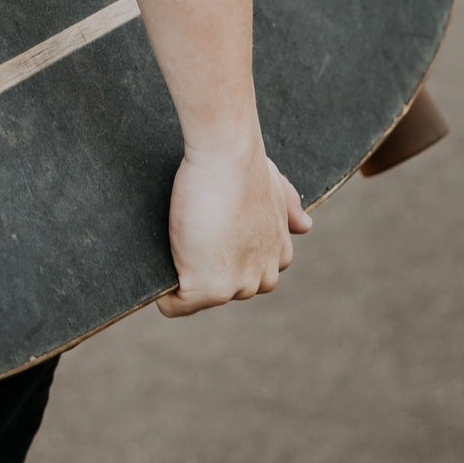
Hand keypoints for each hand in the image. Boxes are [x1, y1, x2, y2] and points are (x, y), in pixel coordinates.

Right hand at [157, 142, 311, 319]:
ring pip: (200, 297)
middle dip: (203, 267)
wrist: (226, 157)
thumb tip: (305, 225)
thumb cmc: (246, 165)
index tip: (209, 228)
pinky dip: (162, 294)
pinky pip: (175, 305)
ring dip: (183, 275)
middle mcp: (264, 277)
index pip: (245, 272)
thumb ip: (289, 209)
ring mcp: (238, 286)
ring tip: (181, 238)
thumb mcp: (275, 187)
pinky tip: (158, 271)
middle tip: (194, 228)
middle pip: (223, 288)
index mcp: (277, 255)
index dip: (222, 254)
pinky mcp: (210, 288)